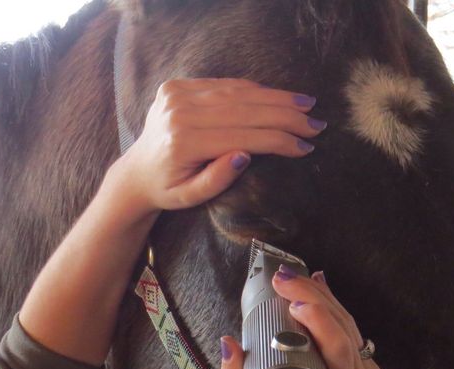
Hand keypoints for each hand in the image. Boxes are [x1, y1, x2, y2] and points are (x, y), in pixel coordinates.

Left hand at [114, 78, 323, 214]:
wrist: (136, 172)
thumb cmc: (169, 189)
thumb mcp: (191, 197)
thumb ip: (216, 179)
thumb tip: (245, 156)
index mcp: (183, 142)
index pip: (243, 136)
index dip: (279, 140)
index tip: (306, 146)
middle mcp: (180, 113)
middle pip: (244, 109)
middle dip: (286, 116)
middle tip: (316, 123)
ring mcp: (177, 95)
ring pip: (237, 92)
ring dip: (276, 98)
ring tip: (306, 104)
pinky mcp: (178, 86)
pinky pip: (224, 85)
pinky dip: (254, 90)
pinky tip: (278, 96)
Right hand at [218, 270, 381, 368]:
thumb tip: (228, 344)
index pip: (338, 347)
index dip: (319, 320)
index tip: (292, 304)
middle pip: (345, 327)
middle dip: (314, 296)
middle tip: (282, 279)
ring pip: (350, 324)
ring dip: (322, 297)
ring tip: (295, 279)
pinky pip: (350, 331)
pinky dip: (331, 308)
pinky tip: (318, 288)